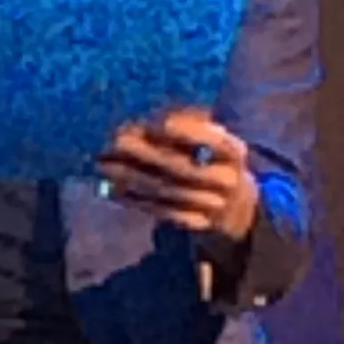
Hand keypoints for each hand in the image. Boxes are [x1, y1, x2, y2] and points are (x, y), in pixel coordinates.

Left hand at [97, 107, 261, 248]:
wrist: (238, 207)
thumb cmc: (214, 158)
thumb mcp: (213, 138)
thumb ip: (188, 124)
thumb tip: (152, 119)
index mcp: (235, 152)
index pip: (216, 141)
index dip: (190, 131)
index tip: (161, 122)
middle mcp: (228, 180)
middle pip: (184, 168)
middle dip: (147, 154)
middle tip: (116, 141)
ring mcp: (213, 205)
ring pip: (169, 191)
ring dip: (133, 177)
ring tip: (105, 165)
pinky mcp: (196, 223)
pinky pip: (163, 211)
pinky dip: (137, 200)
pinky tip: (115, 188)